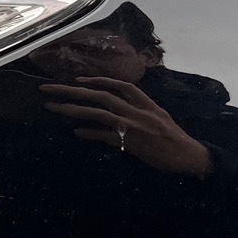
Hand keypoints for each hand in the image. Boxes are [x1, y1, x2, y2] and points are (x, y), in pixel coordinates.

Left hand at [40, 78, 212, 176]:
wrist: (188, 157)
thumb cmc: (175, 139)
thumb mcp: (159, 118)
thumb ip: (140, 110)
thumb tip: (119, 110)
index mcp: (147, 103)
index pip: (121, 85)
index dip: (99, 81)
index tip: (79, 80)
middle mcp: (138, 111)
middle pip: (101, 96)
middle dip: (72, 90)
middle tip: (48, 88)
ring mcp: (134, 126)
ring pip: (98, 113)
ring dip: (73, 109)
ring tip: (53, 107)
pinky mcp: (131, 143)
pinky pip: (105, 136)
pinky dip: (90, 133)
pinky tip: (76, 132)